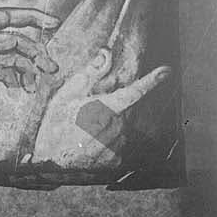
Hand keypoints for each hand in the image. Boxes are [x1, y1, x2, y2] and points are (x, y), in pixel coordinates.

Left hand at [0, 0, 59, 126]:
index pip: (8, 17)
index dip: (30, 17)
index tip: (52, 21)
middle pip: (18, 39)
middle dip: (37, 48)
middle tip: (51, 62)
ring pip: (17, 59)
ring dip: (33, 65)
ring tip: (45, 76)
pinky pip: (10, 75)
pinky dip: (22, 79)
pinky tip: (26, 87)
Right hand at [32, 47, 171, 168]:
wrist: (50, 161)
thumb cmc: (56, 125)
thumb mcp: (66, 95)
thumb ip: (89, 74)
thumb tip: (105, 54)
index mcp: (106, 109)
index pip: (134, 92)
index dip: (151, 81)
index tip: (165, 71)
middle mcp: (117, 129)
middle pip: (126, 110)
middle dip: (115, 105)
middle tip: (91, 110)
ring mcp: (118, 147)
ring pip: (123, 127)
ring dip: (111, 123)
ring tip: (86, 129)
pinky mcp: (116, 161)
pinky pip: (118, 144)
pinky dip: (107, 139)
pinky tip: (90, 142)